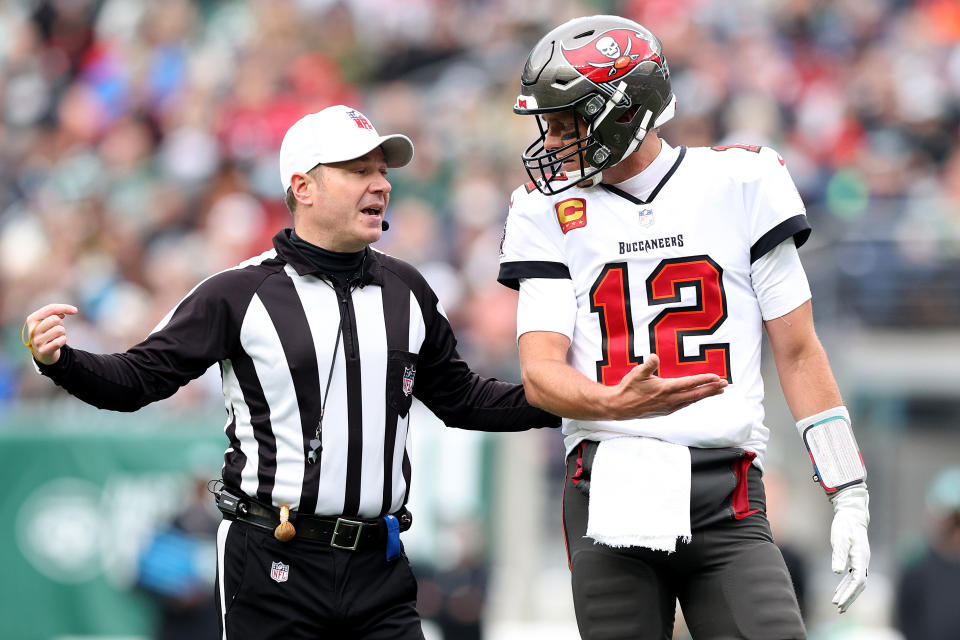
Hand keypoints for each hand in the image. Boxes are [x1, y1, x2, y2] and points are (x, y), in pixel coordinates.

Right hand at [22, 304, 77, 364]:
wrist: (43, 352)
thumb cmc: (47, 333)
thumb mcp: (48, 321)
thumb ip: (54, 313)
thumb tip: (63, 313)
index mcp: (32, 319)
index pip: (50, 308)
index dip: (65, 308)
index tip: (75, 311)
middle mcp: (32, 330)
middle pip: (55, 319)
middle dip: (60, 323)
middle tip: (56, 329)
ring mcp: (37, 341)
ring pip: (59, 330)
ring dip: (62, 333)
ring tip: (55, 336)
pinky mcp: (43, 350)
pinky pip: (60, 341)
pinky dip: (63, 340)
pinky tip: (57, 343)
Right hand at [608, 354, 727, 418]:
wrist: (619, 407)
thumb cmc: (628, 388)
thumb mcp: (636, 373)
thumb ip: (648, 365)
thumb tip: (654, 356)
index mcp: (665, 389)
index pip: (690, 384)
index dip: (704, 380)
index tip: (717, 377)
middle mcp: (670, 400)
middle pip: (696, 394)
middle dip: (711, 389)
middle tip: (725, 384)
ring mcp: (668, 407)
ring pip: (692, 401)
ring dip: (705, 395)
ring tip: (717, 391)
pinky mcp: (665, 411)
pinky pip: (684, 405)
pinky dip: (694, 400)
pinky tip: (697, 398)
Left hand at [829, 485, 869, 613]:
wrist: (851, 514)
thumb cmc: (845, 525)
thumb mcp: (839, 539)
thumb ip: (839, 555)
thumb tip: (837, 572)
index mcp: (861, 558)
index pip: (858, 581)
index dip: (849, 593)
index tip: (840, 602)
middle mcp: (863, 561)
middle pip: (859, 585)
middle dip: (849, 598)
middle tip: (839, 609)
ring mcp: (860, 560)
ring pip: (856, 582)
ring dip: (847, 593)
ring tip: (838, 605)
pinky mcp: (855, 558)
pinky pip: (852, 576)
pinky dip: (845, 585)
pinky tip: (838, 591)